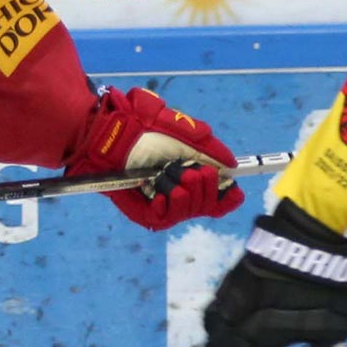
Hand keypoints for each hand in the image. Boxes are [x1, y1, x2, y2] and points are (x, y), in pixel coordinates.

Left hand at [67, 86, 245, 229]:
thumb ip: (211, 150)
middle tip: (188, 170)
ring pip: (190, 209)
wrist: (114, 136)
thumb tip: (231, 165)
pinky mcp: (146, 215)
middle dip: (203, 185)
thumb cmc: (145, 129)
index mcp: (193, 175)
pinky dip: (168, 201)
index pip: (220, 198)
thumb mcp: (185, 133)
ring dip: (182, 188)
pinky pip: (168, 217)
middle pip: (209, 204)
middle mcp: (181, 193)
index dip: (228, 195)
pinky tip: (159, 190)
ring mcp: (164, 206)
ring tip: (165, 173)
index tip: (229, 187)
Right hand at [204, 200, 346, 346]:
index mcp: (266, 333)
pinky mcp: (229, 284)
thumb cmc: (324, 282)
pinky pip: (212, 313)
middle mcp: (243, 320)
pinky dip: (213, 331)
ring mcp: (233, 301)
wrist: (306, 237)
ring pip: (216, 337)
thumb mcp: (337, 320)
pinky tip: (219, 337)